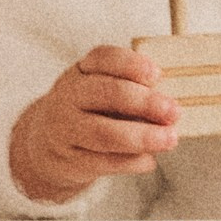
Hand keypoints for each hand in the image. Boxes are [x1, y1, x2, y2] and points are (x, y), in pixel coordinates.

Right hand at [8, 45, 179, 204]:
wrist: (46, 145)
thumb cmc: (88, 111)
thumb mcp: (100, 88)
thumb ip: (131, 88)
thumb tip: (171, 102)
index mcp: (82, 71)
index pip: (103, 58)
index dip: (131, 64)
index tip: (157, 74)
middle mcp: (70, 96)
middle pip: (108, 93)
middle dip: (145, 102)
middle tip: (174, 112)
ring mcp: (66, 129)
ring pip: (105, 133)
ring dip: (142, 137)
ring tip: (170, 139)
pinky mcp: (70, 160)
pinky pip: (104, 163)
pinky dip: (132, 162)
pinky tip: (149, 160)